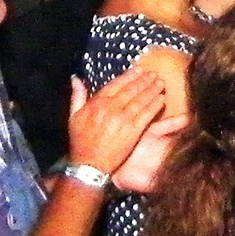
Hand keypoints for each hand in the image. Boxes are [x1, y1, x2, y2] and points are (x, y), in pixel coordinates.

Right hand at [65, 63, 169, 183]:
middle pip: (131, 90)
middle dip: (144, 80)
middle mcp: (110, 109)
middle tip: (154, 74)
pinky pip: (146, 115)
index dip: (130, 76)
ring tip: (160, 83)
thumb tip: (76, 78)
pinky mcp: (133, 131)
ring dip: (152, 90)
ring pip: (140, 100)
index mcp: (97, 104)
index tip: (140, 70)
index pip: (116, 84)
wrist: (89, 165)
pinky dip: (154, 106)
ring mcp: (123, 119)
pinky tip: (161, 99)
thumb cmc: (80, 142)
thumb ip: (77, 96)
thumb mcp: (74, 116)